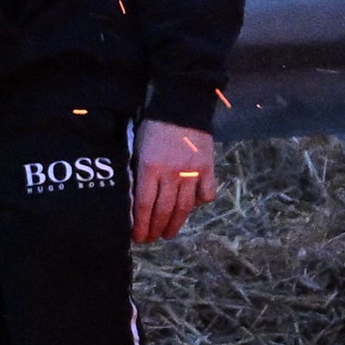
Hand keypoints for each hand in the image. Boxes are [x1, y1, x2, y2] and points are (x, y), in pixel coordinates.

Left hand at [129, 120, 216, 245]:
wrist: (181, 105)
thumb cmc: (153, 127)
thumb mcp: (137, 149)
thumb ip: (138, 174)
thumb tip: (136, 202)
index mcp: (149, 168)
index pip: (144, 205)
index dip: (140, 225)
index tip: (138, 237)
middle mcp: (171, 173)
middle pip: (163, 211)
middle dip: (156, 229)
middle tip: (151, 239)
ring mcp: (191, 172)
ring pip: (184, 207)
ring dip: (175, 224)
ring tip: (169, 233)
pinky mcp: (208, 168)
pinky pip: (206, 194)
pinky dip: (200, 203)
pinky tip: (192, 206)